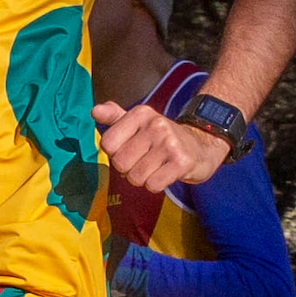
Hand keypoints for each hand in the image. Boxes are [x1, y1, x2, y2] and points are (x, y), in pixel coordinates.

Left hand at [94, 98, 231, 197]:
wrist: (201, 146)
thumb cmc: (162, 138)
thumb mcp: (139, 122)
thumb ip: (115, 117)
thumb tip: (94, 111)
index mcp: (141, 113)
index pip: (108, 143)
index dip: (115, 153)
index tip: (130, 149)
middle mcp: (156, 125)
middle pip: (120, 163)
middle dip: (128, 168)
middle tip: (144, 161)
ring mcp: (170, 143)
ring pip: (135, 176)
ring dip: (142, 178)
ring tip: (155, 167)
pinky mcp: (182, 162)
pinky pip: (152, 185)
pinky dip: (156, 185)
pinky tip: (165, 174)